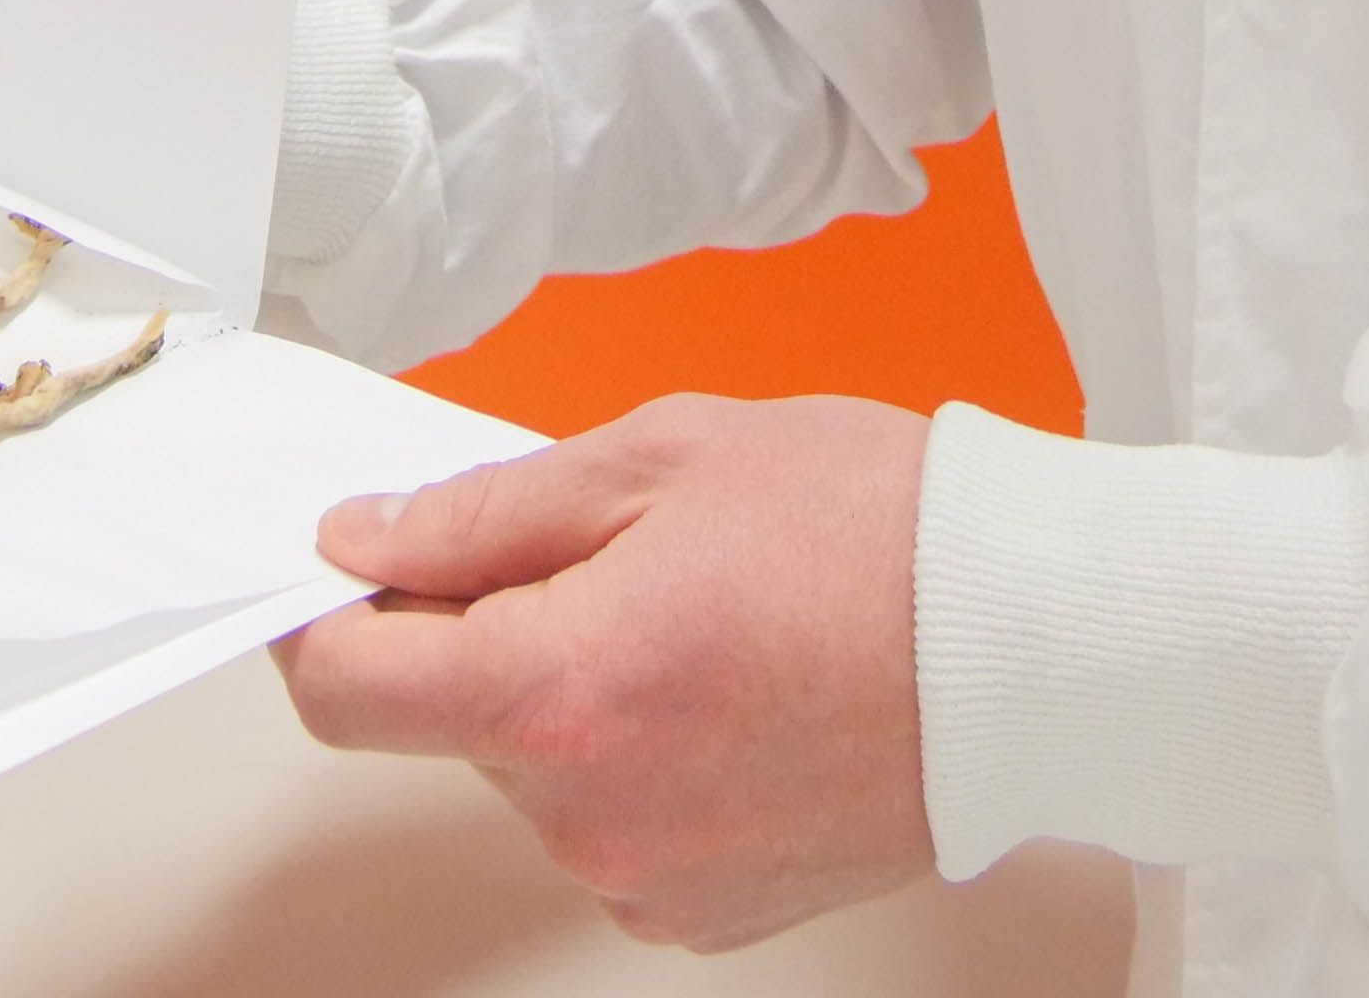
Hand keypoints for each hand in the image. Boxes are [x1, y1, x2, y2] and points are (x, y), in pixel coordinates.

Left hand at [275, 395, 934, 950]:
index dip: (328, 621)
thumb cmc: (882, 534)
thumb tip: (370, 542)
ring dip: (582, 696)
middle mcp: (592, 816)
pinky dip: (648, 758)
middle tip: (617, 552)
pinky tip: (737, 690)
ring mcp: (654, 880)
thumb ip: (489, 511)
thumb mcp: (665, 455)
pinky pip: (621, 824)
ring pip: (544, 773)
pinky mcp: (712, 914)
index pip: (349, 692)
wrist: (1040, 644)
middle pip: (460, 724)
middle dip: (500, 633)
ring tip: (707, 618)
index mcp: (563, 693)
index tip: (343, 578)